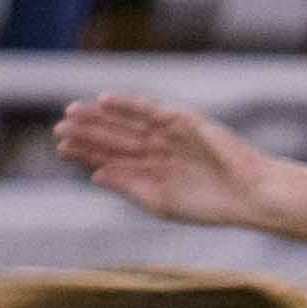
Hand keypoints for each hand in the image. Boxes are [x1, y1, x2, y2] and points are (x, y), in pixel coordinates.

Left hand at [54, 92, 278, 229]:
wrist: (248, 195)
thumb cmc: (212, 206)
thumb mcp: (162, 202)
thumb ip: (129, 187)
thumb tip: (95, 175)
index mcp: (152, 170)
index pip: (112, 157)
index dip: (86, 152)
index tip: (61, 149)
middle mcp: (157, 148)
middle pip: (114, 137)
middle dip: (86, 133)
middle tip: (58, 129)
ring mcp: (168, 133)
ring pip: (126, 121)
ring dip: (99, 117)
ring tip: (71, 114)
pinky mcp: (182, 120)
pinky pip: (149, 109)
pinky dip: (127, 104)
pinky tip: (104, 101)